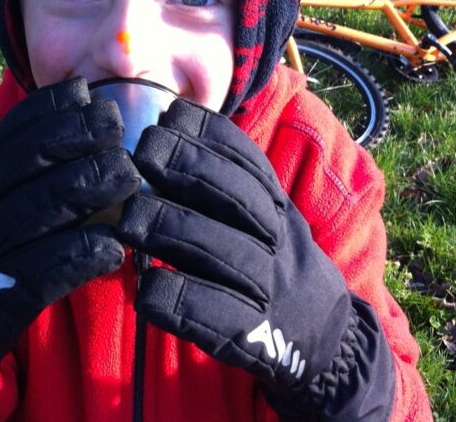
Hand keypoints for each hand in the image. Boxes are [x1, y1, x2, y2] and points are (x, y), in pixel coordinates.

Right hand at [0, 77, 140, 420]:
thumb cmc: (3, 239)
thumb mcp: (11, 192)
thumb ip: (42, 159)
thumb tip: (93, 108)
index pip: (14, 131)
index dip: (51, 108)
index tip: (88, 93)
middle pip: (28, 160)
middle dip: (75, 136)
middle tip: (116, 128)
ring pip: (39, 207)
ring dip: (87, 187)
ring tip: (128, 178)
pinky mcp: (6, 294)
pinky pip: (44, 269)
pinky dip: (83, 253)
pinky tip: (114, 247)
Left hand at [117, 100, 393, 420]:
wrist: (327, 339)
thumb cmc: (275, 264)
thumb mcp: (267, 218)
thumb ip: (230, 185)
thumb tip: (172, 133)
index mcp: (278, 208)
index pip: (250, 161)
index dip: (211, 135)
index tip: (170, 116)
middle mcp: (280, 240)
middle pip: (239, 196)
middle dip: (190, 166)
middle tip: (142, 152)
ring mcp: (271, 288)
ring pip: (226, 250)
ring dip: (174, 228)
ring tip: (129, 218)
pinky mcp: (256, 337)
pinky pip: (219, 316)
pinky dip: (181, 300)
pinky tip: (145, 288)